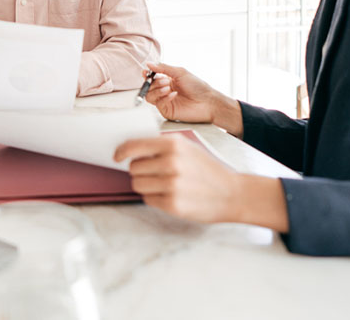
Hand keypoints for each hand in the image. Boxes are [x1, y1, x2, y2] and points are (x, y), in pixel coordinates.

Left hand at [114, 135, 288, 231]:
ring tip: (162, 184)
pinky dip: (154, 197)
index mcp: (173, 145)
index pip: (134, 146)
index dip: (121, 152)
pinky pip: (148, 199)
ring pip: (137, 184)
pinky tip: (170, 194)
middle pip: (133, 167)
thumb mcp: (188, 148)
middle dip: (139, 170)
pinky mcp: (172, 204)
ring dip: (145, 184)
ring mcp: (171, 185)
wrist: (233, 193)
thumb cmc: (208, 170)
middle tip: (152, 173)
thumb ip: (162, 145)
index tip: (117, 156)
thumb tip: (132, 148)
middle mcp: (171, 163)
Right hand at [144, 62, 242, 136]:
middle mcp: (165, 91)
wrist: (207, 102)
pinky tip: (174, 95)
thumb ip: (163, 68)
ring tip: (168, 88)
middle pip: (148, 87)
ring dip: (157, 90)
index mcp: (167, 81)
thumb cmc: (197, 86)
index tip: (146, 72)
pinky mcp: (167, 111)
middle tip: (164, 81)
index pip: (151, 78)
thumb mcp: (180, 73)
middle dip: (154, 83)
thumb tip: (149, 64)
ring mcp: (165, 101)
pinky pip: (158, 104)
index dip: (147, 75)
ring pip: (149, 96)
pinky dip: (164, 98)